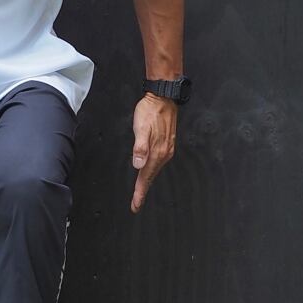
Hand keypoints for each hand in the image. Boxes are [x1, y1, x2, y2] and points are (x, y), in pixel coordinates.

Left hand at [130, 93, 176, 213]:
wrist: (163, 97)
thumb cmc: (150, 111)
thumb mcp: (141, 128)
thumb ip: (140, 147)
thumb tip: (138, 165)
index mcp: (157, 152)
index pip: (146, 177)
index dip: (140, 192)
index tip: (135, 205)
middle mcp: (164, 153)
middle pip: (151, 177)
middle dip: (143, 191)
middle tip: (136, 203)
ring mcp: (167, 149)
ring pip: (154, 170)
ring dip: (147, 182)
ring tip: (140, 192)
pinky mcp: (166, 144)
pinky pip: (158, 163)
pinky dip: (152, 171)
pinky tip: (149, 171)